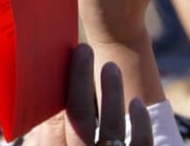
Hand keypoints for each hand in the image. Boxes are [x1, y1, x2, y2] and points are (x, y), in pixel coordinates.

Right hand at [24, 44, 152, 145]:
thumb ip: (49, 140)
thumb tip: (49, 110)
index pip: (56, 125)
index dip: (64, 90)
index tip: (68, 59)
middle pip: (80, 122)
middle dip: (81, 83)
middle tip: (83, 51)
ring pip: (112, 131)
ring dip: (111, 96)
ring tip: (109, 68)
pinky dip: (139, 127)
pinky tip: (136, 105)